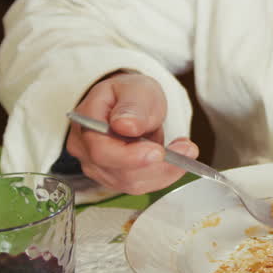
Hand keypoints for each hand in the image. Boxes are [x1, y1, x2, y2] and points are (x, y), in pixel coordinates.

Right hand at [65, 72, 197, 194]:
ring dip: (165, 170)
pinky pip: (142, 184)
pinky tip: (179, 157)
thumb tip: (125, 126)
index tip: (158, 152)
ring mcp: (100, 168)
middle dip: (157, 165)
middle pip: (119, 173)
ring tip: (186, 149)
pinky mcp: (117, 177)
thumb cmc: (129, 94)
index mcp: (85, 123)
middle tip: (187, 148)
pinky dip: (164, 173)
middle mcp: (86, 151)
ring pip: (133, 183)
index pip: (101, 151)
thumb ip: (131, 106)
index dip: (129, 157)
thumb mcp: (134, 88)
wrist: (130, 104)